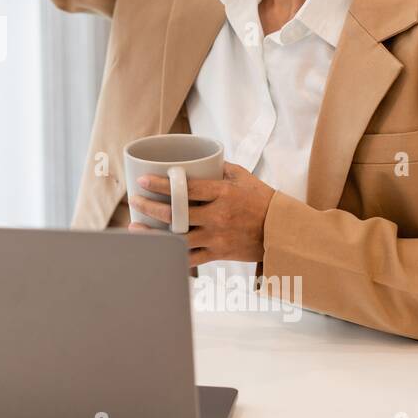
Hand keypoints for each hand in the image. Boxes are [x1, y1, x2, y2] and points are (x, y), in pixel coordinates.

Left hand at [128, 162, 274, 266]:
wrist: (283, 231)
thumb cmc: (263, 200)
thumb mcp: (243, 177)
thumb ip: (219, 168)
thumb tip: (196, 160)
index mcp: (224, 194)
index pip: (187, 189)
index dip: (162, 185)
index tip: (143, 181)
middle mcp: (219, 216)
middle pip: (177, 214)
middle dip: (151, 207)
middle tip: (135, 200)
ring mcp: (218, 237)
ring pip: (179, 238)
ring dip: (154, 233)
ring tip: (135, 226)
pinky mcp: (219, 254)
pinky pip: (191, 258)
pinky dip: (171, 254)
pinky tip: (156, 248)